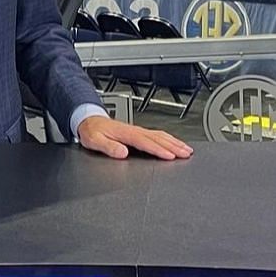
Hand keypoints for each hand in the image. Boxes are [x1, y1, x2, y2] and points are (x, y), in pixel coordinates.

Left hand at [75, 114, 192, 159]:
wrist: (88, 120)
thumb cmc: (91, 131)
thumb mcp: (95, 141)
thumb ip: (109, 147)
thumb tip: (122, 153)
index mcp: (126, 134)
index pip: (146, 143)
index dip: (159, 150)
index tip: (171, 156)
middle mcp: (135, 130)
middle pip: (158, 139)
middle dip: (174, 146)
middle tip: (186, 154)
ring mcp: (138, 130)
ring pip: (161, 136)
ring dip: (175, 142)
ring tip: (187, 150)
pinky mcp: (139, 132)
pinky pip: (158, 134)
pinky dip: (169, 139)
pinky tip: (175, 143)